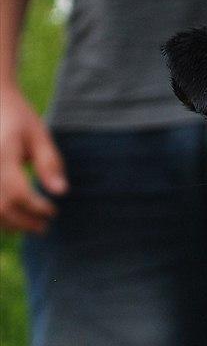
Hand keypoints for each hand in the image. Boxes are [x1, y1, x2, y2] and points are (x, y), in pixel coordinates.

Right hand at [0, 85, 66, 232]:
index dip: (38, 208)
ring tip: (30, 226)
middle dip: (25, 222)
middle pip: (2, 207)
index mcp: (2, 155)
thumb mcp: (39, 135)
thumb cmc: (18, 118)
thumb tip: (61, 192)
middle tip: (44, 227)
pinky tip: (14, 219)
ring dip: (11, 224)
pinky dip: (0, 217)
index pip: (20, 193)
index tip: (53, 211)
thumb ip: (49, 163)